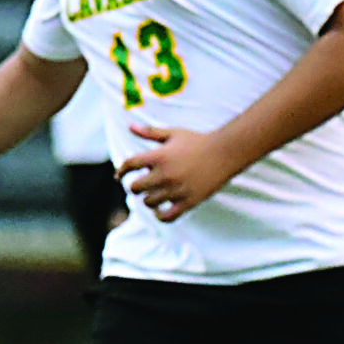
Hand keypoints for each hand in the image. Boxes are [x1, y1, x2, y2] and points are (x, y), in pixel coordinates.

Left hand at [117, 122, 240, 220]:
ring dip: (147, 199)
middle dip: (135, 186)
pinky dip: (159, 216)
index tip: (119, 176)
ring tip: (152, 195)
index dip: (121, 171)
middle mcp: (165, 174)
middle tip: (140, 185)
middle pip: (135, 187)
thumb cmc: (197, 141)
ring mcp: (176, 190)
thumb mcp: (173, 134)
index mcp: (158, 156)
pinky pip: (167, 217)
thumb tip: (129, 126)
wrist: (225, 153)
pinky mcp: (188, 201)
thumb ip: (150, 132)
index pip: (129, 165)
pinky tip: (158, 211)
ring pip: (149, 202)